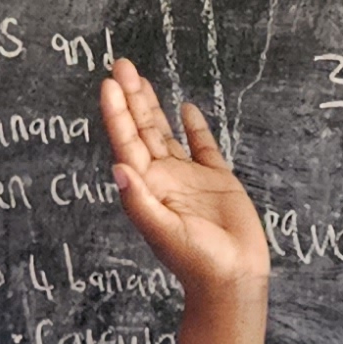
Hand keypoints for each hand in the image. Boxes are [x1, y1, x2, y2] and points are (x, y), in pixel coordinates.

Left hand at [99, 60, 267, 295]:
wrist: (233, 279)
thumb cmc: (197, 261)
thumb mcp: (164, 232)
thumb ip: (140, 201)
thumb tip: (117, 168)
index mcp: (147, 187)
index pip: (127, 142)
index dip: (117, 112)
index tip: (109, 83)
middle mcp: (163, 178)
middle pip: (142, 130)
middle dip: (131, 97)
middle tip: (121, 64)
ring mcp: (189, 178)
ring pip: (166, 133)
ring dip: (153, 106)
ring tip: (141, 77)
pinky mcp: (216, 180)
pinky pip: (202, 147)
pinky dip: (194, 127)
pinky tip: (186, 108)